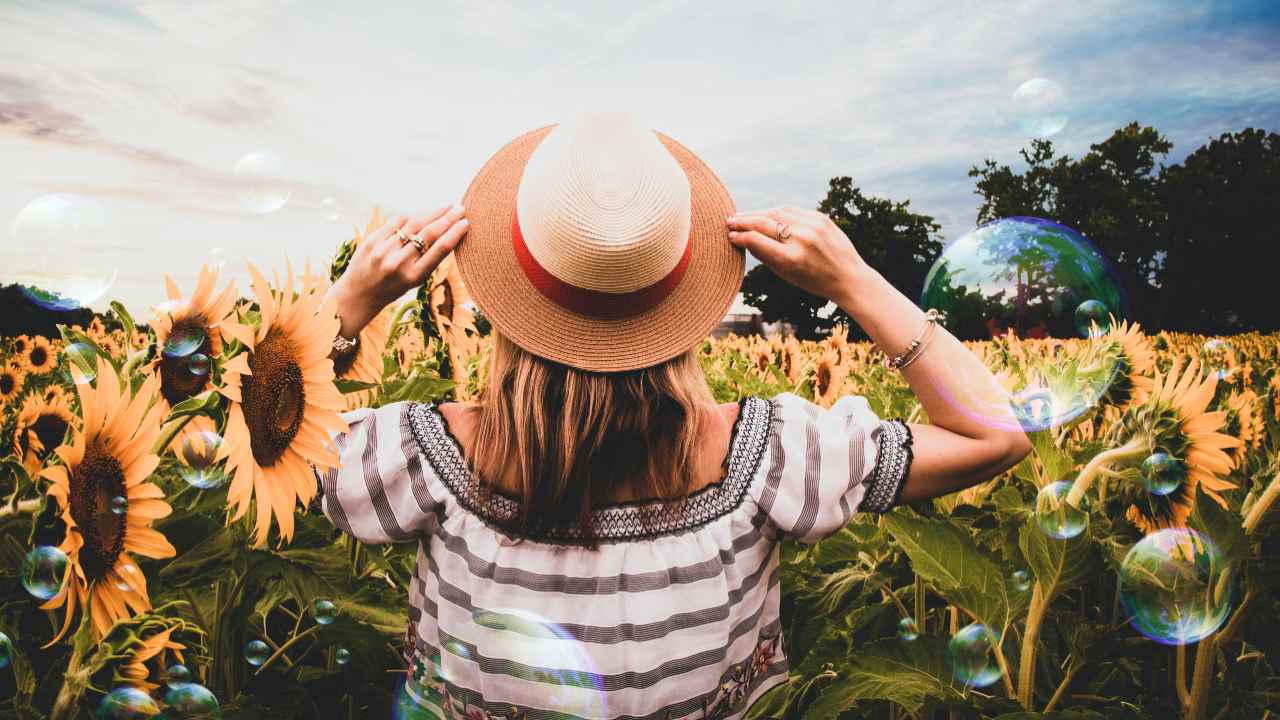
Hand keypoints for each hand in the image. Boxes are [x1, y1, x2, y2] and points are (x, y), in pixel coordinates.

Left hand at [330, 204, 468, 336]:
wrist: (359, 294)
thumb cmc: (393, 287)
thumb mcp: (414, 281)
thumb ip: (429, 259)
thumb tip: (449, 232)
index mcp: (414, 277)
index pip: (440, 250)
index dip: (454, 234)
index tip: (466, 223)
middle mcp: (398, 263)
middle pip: (429, 233)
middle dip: (447, 218)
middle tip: (460, 208)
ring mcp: (383, 250)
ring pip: (413, 224)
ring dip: (432, 212)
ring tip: (446, 206)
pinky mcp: (371, 240)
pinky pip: (396, 222)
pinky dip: (411, 216)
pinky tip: (422, 213)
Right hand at [727, 206, 867, 302]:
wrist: (848, 276)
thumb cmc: (814, 280)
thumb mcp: (786, 275)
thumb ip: (764, 256)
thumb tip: (743, 238)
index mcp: (791, 259)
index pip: (755, 240)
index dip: (739, 236)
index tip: (730, 236)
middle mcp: (801, 239)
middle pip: (763, 223)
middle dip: (743, 221)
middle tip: (729, 222)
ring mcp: (813, 225)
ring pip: (776, 212)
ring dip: (757, 213)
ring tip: (743, 216)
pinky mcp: (821, 217)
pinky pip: (792, 210)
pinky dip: (776, 212)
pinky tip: (765, 214)